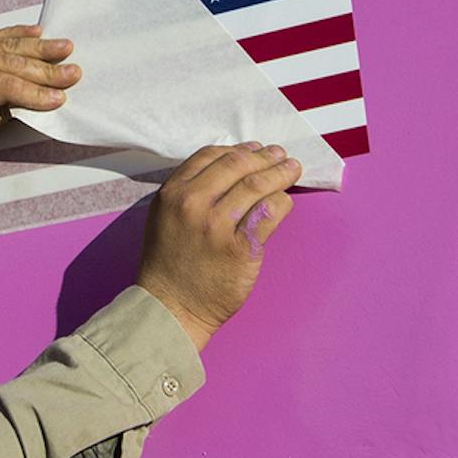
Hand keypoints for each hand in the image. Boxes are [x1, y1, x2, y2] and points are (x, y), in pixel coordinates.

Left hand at [0, 29, 79, 167]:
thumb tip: (24, 101)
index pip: (9, 86)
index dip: (38, 93)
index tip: (64, 97)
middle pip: (12, 61)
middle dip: (46, 68)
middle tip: (75, 70)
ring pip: (5, 44)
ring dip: (37, 47)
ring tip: (65, 47)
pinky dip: (14, 34)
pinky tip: (36, 32)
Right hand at [134, 144, 301, 355]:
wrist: (171, 308)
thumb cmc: (169, 264)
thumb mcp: (165, 217)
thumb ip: (190, 192)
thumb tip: (232, 171)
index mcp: (173, 193)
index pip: (211, 156)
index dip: (238, 149)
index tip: (255, 148)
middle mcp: (193, 204)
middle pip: (238, 166)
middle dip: (264, 157)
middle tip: (280, 154)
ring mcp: (217, 226)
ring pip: (257, 186)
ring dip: (280, 173)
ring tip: (292, 169)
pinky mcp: (240, 249)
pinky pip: (269, 213)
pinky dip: (282, 202)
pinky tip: (286, 201)